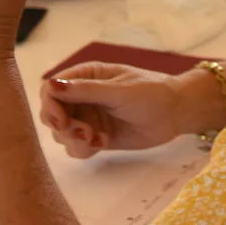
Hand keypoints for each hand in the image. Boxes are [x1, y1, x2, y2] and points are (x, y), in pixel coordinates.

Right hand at [39, 62, 189, 158]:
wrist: (175, 114)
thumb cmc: (150, 92)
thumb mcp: (118, 90)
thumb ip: (85, 90)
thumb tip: (50, 85)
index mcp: (84, 76)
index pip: (50, 89)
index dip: (50, 106)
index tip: (62, 121)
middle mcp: (81, 97)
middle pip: (51, 114)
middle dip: (62, 127)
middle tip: (84, 133)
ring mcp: (87, 118)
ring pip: (61, 134)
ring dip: (74, 140)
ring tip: (97, 139)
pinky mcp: (95, 137)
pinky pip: (76, 147)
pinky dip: (84, 148)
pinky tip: (103, 143)